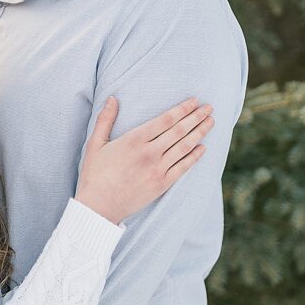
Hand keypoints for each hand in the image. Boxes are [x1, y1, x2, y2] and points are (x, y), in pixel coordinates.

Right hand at [75, 96, 213, 224]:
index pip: (165, 120)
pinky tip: (203, 147)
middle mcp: (149, 153)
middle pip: (179, 131)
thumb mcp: (94, 144)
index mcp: (133, 140)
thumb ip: (105, 119)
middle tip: (209, 107)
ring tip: (210, 122)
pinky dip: (194, 156)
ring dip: (199, 133)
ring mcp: (158, 169)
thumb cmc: (94, 174)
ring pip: (184, 147)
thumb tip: (112, 98)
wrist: (99, 206)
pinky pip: (183, 167)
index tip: (193, 101)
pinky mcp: (162, 184)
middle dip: (196, 117)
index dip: (182, 109)